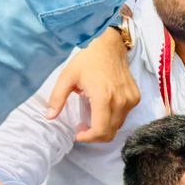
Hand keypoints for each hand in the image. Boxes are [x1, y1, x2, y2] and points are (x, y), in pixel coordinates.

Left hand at [46, 28, 140, 143]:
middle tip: (83, 127)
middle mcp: (121, 101)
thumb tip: (49, 117)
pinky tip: (103, 108)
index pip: (101, 130)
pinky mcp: (135, 98)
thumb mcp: (67, 77)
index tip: (78, 133)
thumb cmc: (88, 61)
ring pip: (118, 126)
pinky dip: (113, 118)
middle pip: (110, 133)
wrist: (110, 47)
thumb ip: (57, 98)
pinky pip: (124, 116)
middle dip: (95, 135)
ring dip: (104, 127)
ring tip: (92, 117)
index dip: (88, 138)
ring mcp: (130, 100)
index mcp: (104, 97)